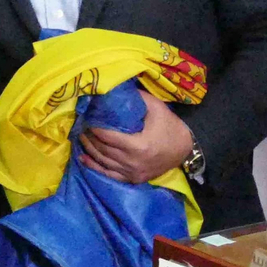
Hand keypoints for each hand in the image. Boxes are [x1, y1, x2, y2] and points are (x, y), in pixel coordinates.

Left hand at [79, 89, 193, 184]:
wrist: (185, 148)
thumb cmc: (169, 125)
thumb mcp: (155, 107)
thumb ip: (135, 97)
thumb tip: (114, 87)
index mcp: (138, 145)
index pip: (107, 137)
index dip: (94, 128)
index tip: (87, 118)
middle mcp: (133, 162)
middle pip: (103, 149)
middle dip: (89, 137)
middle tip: (81, 125)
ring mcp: (133, 173)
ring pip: (103, 162)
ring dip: (89, 150)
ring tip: (80, 137)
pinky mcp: (133, 179)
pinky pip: (109, 175)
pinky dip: (95, 167)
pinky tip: (83, 159)